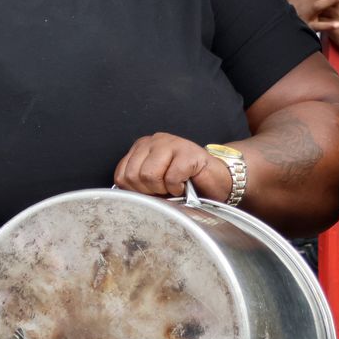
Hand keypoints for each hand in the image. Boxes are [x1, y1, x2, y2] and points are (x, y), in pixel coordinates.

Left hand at [114, 133, 233, 201]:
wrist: (217, 181)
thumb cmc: (185, 184)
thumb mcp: (154, 183)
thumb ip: (138, 184)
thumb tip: (126, 198)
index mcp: (142, 147)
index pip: (122, 174)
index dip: (135, 191)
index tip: (151, 193)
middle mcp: (154, 140)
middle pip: (133, 175)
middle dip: (149, 191)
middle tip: (165, 190)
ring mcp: (172, 143)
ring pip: (149, 175)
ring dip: (163, 189)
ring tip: (174, 186)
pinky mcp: (188, 152)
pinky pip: (171, 177)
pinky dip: (178, 188)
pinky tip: (185, 184)